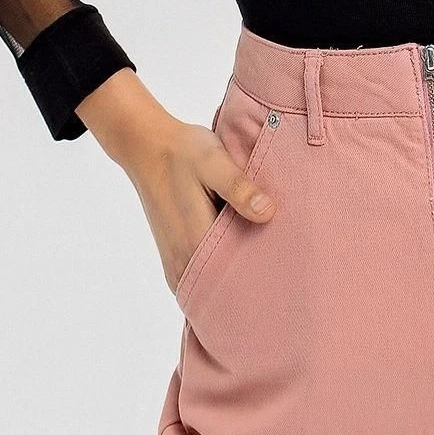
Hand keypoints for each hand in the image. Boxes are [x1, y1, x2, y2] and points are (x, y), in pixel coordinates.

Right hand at [121, 117, 277, 296]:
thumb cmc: (183, 152)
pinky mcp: (175, 256)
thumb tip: (268, 212)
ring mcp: (176, 262)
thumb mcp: (213, 162)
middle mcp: (182, 261)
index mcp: (194, 243)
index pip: (236, 280)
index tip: (287, 274)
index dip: (263, 277)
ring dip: (236, 277)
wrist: (146, 146)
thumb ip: (239, 188)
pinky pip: (202, 276)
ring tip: (268, 264)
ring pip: (213, 285)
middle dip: (252, 283)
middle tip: (285, 272)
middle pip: (225, 288)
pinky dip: (221, 271)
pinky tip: (242, 253)